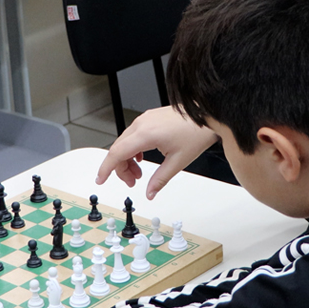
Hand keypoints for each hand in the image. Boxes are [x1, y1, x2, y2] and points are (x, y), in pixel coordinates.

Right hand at [95, 106, 218, 199]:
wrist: (207, 114)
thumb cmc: (196, 132)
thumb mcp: (178, 162)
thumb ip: (160, 179)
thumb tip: (149, 193)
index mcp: (146, 134)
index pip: (117, 153)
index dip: (106, 168)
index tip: (101, 179)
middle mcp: (142, 124)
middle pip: (118, 148)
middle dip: (120, 168)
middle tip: (132, 182)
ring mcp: (145, 119)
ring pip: (125, 142)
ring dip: (127, 159)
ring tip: (139, 173)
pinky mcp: (149, 118)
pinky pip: (133, 135)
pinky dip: (133, 149)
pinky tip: (141, 158)